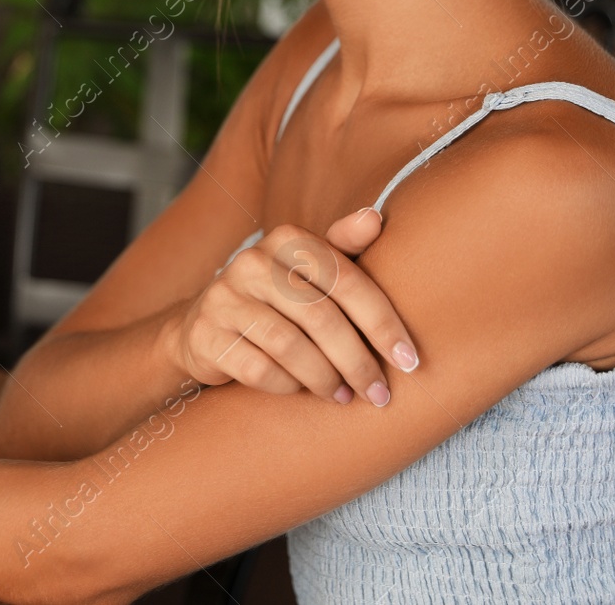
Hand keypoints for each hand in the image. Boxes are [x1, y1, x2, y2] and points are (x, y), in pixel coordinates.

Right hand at [164, 209, 418, 406]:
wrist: (205, 325)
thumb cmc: (277, 298)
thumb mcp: (310, 270)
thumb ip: (344, 247)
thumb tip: (375, 218)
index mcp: (286, 239)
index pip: (347, 280)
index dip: (383, 323)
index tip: (409, 361)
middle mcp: (252, 261)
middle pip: (320, 317)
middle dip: (357, 361)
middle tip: (378, 393)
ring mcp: (224, 298)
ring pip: (289, 346)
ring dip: (324, 378)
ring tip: (342, 396)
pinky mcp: (205, 335)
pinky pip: (258, 368)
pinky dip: (286, 386)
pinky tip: (300, 392)